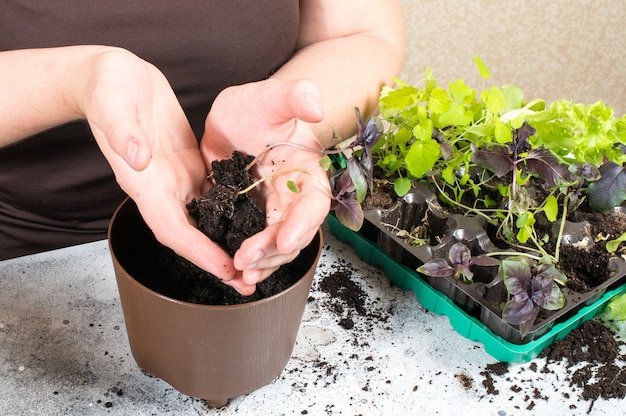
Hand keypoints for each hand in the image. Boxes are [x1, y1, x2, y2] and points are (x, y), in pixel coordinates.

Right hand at [73, 47, 253, 294]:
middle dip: (217, 262)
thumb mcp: (112, 101)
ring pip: (204, 222)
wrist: (115, 76)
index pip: (171, 228)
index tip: (225, 270)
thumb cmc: (109, 87)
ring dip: (227, 245)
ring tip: (257, 264)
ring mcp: (177, 180)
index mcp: (143, 182)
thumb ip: (122, 131)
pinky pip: (212, 198)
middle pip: (191, 237)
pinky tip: (253, 225)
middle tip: (248, 285)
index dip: (197, 252)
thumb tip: (137, 158)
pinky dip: (230, 216)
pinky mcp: (190, 167)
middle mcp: (162, 189)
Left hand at [201, 79, 331, 288]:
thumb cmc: (257, 107)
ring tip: (242, 272)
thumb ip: (294, 95)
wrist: (233, 121)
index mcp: (307, 173)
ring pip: (275, 246)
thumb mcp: (270, 97)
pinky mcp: (251, 219)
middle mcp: (295, 198)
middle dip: (273, 250)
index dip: (302, 224)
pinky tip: (236, 272)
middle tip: (248, 260)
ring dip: (262, 262)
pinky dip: (249, 261)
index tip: (285, 240)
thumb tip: (316, 106)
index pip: (312, 203)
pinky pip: (254, 246)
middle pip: (293, 233)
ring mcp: (273, 212)